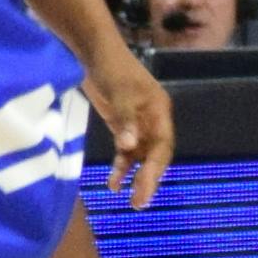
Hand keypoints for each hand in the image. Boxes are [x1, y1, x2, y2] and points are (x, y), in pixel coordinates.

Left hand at [83, 40, 174, 207]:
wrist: (95, 54)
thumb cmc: (112, 69)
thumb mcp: (119, 93)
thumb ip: (125, 121)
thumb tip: (128, 148)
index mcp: (160, 111)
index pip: (162, 146)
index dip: (155, 168)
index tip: (146, 187)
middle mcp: (153, 121)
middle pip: (155, 155)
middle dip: (149, 179)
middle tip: (140, 203)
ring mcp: (138, 125)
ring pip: (141, 157)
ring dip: (135, 177)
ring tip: (130, 200)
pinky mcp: (123, 126)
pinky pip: (125, 152)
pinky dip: (120, 168)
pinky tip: (113, 184)